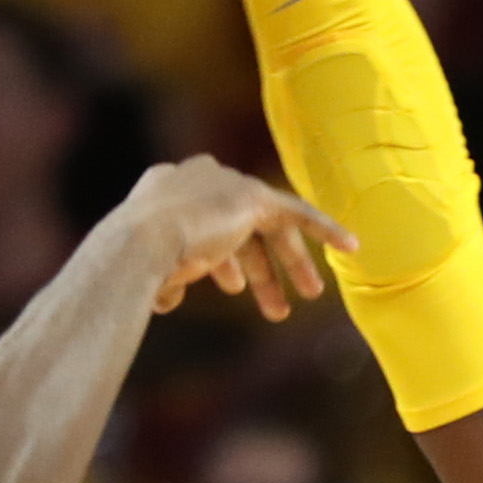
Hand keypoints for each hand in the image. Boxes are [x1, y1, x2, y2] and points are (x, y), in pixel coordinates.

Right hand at [103, 156, 338, 321]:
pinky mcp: (252, 196)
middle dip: (260, 267)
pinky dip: (325, 230)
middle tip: (276, 305)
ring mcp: (224, 182)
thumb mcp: (148, 274)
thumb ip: (164, 280)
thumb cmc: (131, 266)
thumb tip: (165, 299)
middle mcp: (194, 177)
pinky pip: (298, 212)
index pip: (201, 224)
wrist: (138, 244)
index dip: (220, 260)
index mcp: (162, 190)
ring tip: (306, 298)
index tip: (233, 287)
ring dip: (289, 264)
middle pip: (238, 226)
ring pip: (268, 226)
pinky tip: (350, 247)